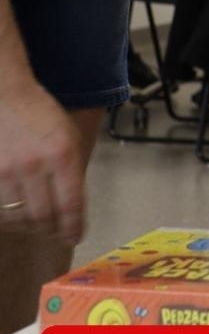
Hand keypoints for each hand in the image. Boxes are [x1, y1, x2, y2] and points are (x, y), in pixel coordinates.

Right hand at [0, 77, 85, 243]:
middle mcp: (35, 166)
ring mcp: (7, 171)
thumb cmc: (42, 115)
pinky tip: (16, 214)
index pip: (71, 204)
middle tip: (57, 232)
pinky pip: (0, 209)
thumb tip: (72, 208)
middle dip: (53, 230)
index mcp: (63, 155)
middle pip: (44, 217)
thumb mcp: (69, 137)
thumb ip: (72, 171)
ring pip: (19, 216)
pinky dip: (10, 217)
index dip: (73, 227)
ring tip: (38, 224)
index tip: (75, 237)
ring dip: (31, 226)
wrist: (4, 96)